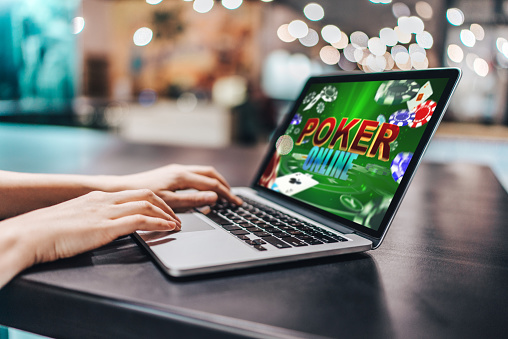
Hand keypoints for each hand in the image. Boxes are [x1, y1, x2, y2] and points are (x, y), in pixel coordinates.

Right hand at [1, 189, 179, 269]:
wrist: (29, 234)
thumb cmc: (45, 231)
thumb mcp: (73, 219)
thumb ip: (89, 218)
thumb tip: (98, 225)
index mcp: (97, 197)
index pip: (133, 193)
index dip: (153, 200)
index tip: (163, 209)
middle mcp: (104, 200)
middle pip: (145, 194)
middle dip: (165, 204)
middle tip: (176, 216)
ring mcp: (106, 212)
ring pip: (147, 204)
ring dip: (167, 214)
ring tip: (177, 224)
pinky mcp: (106, 226)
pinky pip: (141, 220)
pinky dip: (159, 223)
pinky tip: (168, 228)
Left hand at [117, 165, 242, 210]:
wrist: (122, 189)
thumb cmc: (143, 197)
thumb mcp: (170, 202)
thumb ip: (193, 200)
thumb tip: (213, 197)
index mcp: (182, 176)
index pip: (212, 184)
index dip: (226, 194)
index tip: (236, 202)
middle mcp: (180, 170)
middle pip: (210, 173)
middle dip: (224, 185)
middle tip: (233, 198)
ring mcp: (176, 170)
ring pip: (203, 172)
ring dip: (215, 182)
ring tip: (223, 194)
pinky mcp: (171, 173)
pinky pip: (195, 174)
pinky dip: (205, 182)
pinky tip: (204, 191)